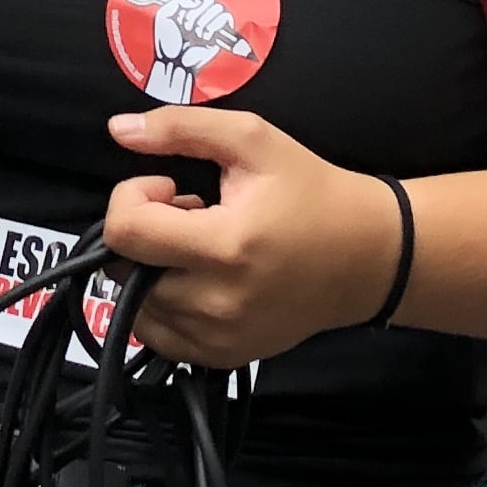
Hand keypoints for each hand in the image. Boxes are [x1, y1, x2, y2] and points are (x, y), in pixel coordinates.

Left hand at [98, 105, 404, 370]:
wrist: (368, 257)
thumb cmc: (311, 191)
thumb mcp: (254, 140)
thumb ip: (182, 128)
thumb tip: (119, 129)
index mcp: (224, 246)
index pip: (124, 232)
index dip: (133, 197)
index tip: (170, 187)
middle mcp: (215, 303)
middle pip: (122, 270)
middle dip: (144, 233)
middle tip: (191, 216)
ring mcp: (218, 339)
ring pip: (135, 305)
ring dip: (150, 270)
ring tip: (197, 249)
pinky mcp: (222, 358)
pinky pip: (159, 335)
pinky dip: (162, 305)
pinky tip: (198, 280)